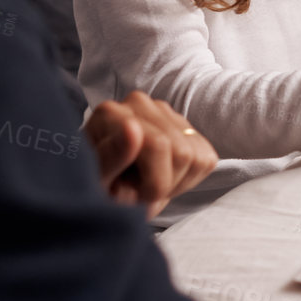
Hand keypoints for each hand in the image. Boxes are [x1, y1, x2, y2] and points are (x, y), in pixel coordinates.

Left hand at [84, 91, 218, 219]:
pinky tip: (162, 177)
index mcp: (111, 114)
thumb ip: (111, 157)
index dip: (153, 184)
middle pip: (181, 152)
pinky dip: (188, 179)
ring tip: (147, 185)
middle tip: (138, 193)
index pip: (158, 145)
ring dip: (175, 183)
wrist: (103, 190)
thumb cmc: (94, 189)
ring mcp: (164, 112)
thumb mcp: (94, 183)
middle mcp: (138, 103)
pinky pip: (206, 158)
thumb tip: (133, 128)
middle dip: (165, 184)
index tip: (132, 197)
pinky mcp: (184, 126)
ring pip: (196, 157)